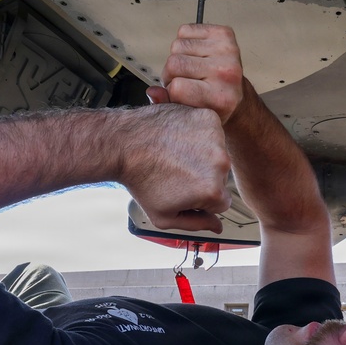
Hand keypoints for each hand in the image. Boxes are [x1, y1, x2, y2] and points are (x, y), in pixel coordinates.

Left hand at [117, 104, 231, 233]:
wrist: (123, 144)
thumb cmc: (140, 179)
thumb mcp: (164, 216)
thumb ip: (195, 225)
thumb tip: (217, 227)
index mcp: (212, 191)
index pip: (221, 203)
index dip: (201, 200)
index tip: (184, 190)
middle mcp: (219, 163)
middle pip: (221, 177)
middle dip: (203, 177)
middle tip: (177, 172)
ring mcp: (215, 138)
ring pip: (217, 153)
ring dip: (202, 155)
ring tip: (176, 155)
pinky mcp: (208, 118)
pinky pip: (212, 132)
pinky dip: (199, 135)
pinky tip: (179, 140)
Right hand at [147, 24, 243, 124]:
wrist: (236, 92)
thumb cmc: (212, 104)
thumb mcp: (191, 114)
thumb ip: (168, 105)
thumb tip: (153, 91)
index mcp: (220, 97)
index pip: (177, 87)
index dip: (171, 91)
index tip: (179, 94)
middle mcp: (226, 72)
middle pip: (174, 63)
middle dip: (171, 73)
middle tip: (183, 79)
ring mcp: (227, 50)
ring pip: (177, 45)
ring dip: (178, 57)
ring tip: (190, 68)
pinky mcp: (224, 34)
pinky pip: (185, 30)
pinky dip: (185, 41)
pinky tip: (195, 54)